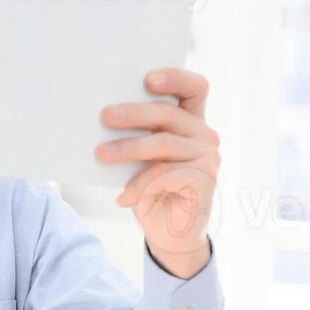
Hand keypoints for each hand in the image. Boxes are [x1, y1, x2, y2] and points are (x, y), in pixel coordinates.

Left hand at [96, 69, 218, 278]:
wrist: (170, 233)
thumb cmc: (150, 188)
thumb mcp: (141, 157)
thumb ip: (136, 134)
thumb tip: (102, 116)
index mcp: (190, 120)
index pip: (194, 87)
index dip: (175, 77)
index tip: (147, 79)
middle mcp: (204, 134)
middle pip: (169, 113)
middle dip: (134, 113)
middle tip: (105, 116)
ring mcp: (208, 158)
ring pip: (165, 144)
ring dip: (129, 148)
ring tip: (102, 154)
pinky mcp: (204, 181)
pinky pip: (167, 176)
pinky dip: (140, 185)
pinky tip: (123, 198)